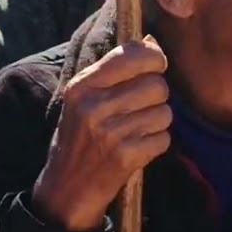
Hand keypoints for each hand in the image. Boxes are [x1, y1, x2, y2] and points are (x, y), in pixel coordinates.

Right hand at [32, 35, 172, 231]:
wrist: (66, 190)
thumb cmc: (79, 138)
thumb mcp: (83, 99)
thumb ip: (115, 70)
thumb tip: (152, 41)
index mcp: (82, 86)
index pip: (133, 55)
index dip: (153, 59)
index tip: (154, 67)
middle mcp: (95, 106)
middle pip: (157, 85)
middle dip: (156, 96)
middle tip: (140, 108)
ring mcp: (111, 133)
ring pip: (165, 112)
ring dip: (157, 122)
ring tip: (136, 130)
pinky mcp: (127, 157)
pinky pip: (164, 138)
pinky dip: (157, 144)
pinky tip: (138, 148)